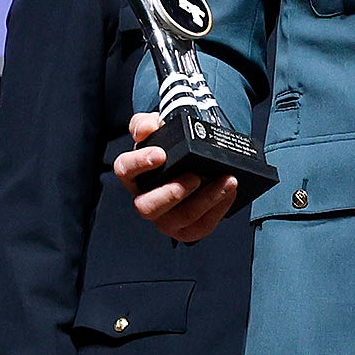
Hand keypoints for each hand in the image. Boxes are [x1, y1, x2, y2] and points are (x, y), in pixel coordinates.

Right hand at [117, 112, 241, 242]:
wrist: (193, 163)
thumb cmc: (170, 149)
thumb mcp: (156, 129)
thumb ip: (146, 124)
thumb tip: (147, 129)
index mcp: (134, 175)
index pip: (125, 170)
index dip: (140, 163)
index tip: (160, 154)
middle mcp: (144, 200)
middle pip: (147, 207)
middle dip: (172, 193)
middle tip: (194, 177)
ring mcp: (165, 219)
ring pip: (179, 219)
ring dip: (205, 200)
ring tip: (226, 181)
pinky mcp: (186, 230)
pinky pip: (201, 226)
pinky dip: (218, 210)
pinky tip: (229, 192)